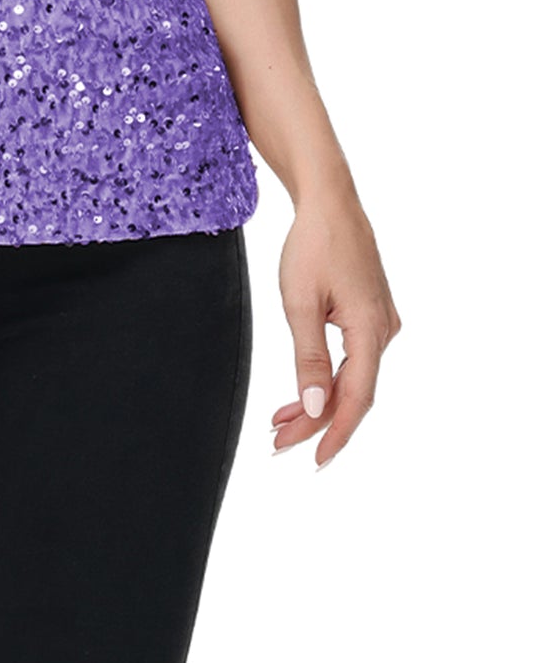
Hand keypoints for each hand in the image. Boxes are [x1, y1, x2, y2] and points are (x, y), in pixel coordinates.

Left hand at [270, 191, 400, 468]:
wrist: (330, 202)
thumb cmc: (313, 245)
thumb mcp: (300, 302)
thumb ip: (309, 359)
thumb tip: (316, 409)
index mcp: (371, 329)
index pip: (356, 399)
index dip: (335, 434)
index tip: (312, 460)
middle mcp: (384, 331)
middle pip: (353, 393)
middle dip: (317, 422)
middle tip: (278, 443)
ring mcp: (381, 323)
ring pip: (352, 378)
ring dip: (320, 401)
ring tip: (281, 422)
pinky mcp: (371, 315)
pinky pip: (352, 359)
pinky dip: (327, 378)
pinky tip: (303, 393)